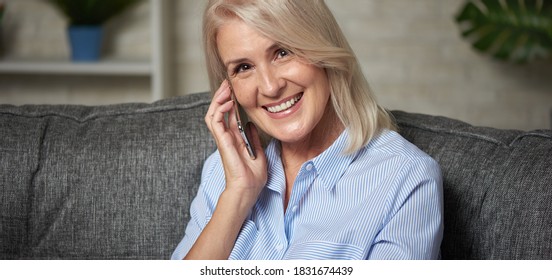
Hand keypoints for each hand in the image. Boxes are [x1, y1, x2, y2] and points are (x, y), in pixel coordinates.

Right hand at [205, 80, 266, 209]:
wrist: (248, 189)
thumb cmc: (253, 176)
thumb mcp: (257, 152)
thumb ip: (253, 138)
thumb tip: (252, 124)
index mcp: (235, 138)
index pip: (229, 115)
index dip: (230, 101)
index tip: (235, 88)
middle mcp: (227, 137)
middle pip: (218, 111)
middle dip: (222, 96)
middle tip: (227, 83)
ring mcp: (223, 140)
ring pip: (213, 114)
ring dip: (218, 100)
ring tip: (225, 88)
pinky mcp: (222, 142)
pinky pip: (216, 123)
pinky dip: (220, 110)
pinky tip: (227, 102)